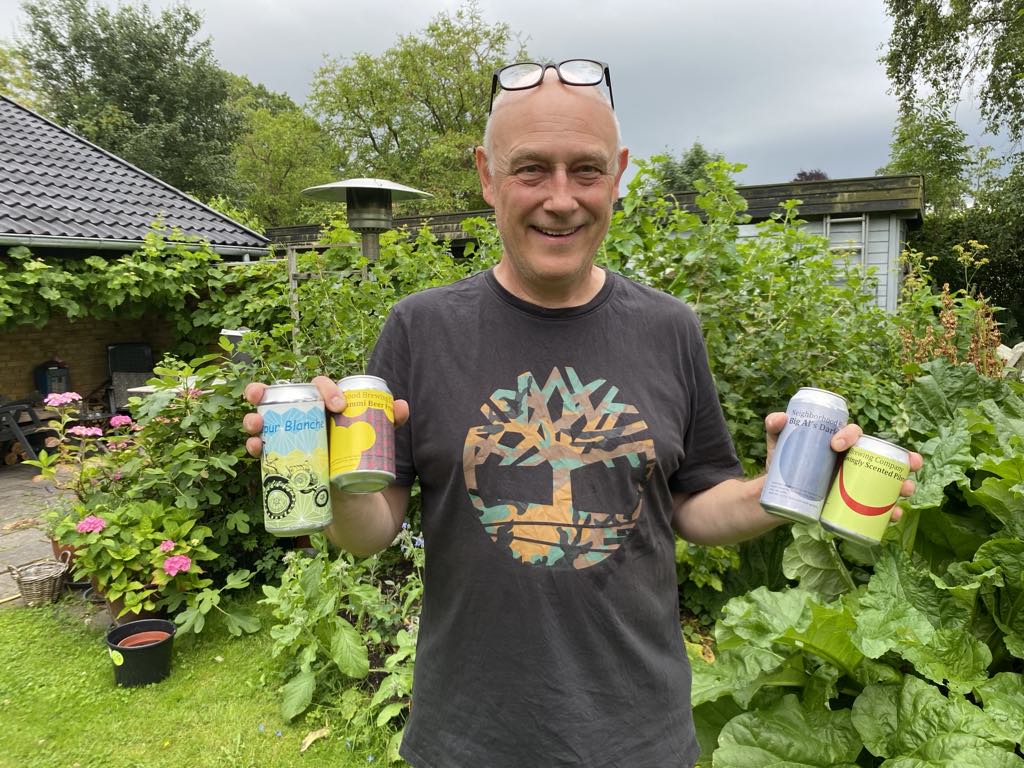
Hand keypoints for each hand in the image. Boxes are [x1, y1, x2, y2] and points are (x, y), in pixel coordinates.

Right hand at [242, 376, 409, 457]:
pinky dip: (256, 448)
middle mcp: (308, 423)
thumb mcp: (377, 447)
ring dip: (254, 420)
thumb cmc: (364, 466)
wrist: (359, 507)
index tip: (339, 406)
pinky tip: (255, 448)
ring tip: (254, 424)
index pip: (322, 389)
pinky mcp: (285, 466)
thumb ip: (389, 426)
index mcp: (330, 412)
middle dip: (266, 393)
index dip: (327, 389)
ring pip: (267, 425)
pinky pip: (265, 453)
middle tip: (260, 394)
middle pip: (283, 401)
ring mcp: (293, 443)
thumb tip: (401, 406)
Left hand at [764, 412, 923, 519]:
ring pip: (887, 483)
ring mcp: (854, 483)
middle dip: (901, 460)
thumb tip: (779, 419)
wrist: (778, 495)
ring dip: (903, 486)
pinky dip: (889, 512)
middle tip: (907, 465)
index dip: (850, 435)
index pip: (852, 434)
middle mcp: (852, 461)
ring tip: (906, 491)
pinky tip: (894, 515)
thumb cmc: (783, 463)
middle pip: (882, 457)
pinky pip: (876, 508)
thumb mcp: (778, 444)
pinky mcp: (851, 504)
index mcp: (837, 443)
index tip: (835, 445)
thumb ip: (774, 426)